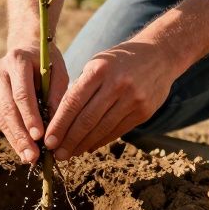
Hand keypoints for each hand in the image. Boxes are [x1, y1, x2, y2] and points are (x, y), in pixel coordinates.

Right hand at [0, 43, 69, 163]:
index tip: (39, 136)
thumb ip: (58, 93)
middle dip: (20, 134)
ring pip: (1, 116)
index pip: (21, 93)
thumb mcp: (58, 71)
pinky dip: (11, 135)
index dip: (30, 116)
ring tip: (29, 157)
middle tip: (33, 155)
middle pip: (8, 107)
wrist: (26, 47)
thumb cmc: (47, 61)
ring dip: (15, 139)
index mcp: (17, 60)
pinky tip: (22, 149)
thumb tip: (55, 123)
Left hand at [44, 40, 175, 160]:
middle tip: (56, 154)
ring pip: (102, 129)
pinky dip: (100, 141)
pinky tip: (88, 147)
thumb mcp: (98, 63)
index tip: (49, 140)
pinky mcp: (144, 112)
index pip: (73, 102)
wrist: (159, 55)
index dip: (59, 124)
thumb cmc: (119, 61)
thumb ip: (82, 87)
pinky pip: (117, 131)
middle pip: (87, 119)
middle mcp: (117, 84)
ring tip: (70, 153)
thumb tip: (60, 119)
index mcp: (99, 69)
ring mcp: (133, 99)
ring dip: (83, 145)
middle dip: (69, 140)